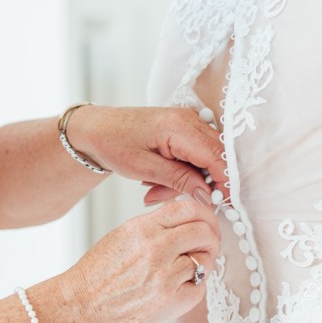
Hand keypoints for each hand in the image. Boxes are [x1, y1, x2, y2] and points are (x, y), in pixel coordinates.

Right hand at [65, 201, 219, 322]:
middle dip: (211, 237)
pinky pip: (200, 286)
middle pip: (203, 232)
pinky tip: (178, 286)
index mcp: (142, 229)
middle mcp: (155, 249)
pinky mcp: (173, 301)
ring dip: (202, 262)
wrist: (82, 307)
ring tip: (187, 269)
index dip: (204, 215)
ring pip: (205, 260)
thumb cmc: (98, 275)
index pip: (188, 209)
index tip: (207, 222)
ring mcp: (165, 277)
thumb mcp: (123, 236)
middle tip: (207, 244)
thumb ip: (155, 225)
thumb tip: (186, 218)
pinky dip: (194, 285)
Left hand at [66, 105, 227, 206]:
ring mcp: (189, 121)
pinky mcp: (185, 128)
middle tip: (170, 197)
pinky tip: (159, 178)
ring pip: (206, 159)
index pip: (218, 157)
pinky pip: (196, 154)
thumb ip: (180, 180)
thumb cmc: (114, 144)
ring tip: (154, 189)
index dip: (224, 182)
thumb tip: (207, 195)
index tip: (219, 203)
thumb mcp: (145, 169)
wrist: (97, 129)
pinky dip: (183, 171)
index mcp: (180, 127)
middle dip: (201, 183)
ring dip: (187, 180)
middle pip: (216, 158)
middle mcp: (190, 119)